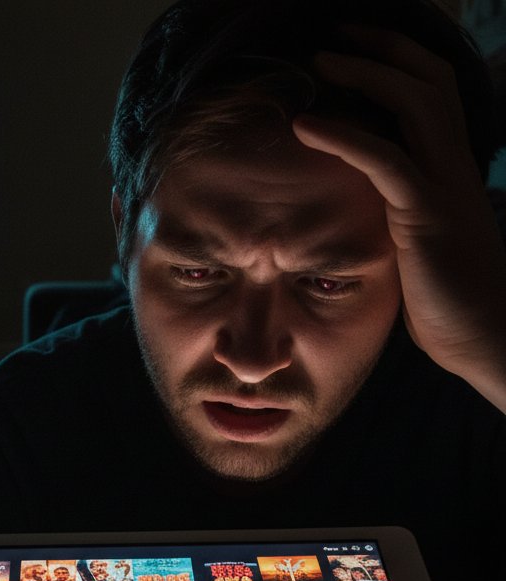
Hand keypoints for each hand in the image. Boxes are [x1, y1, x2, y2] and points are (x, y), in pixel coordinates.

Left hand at [291, 26, 505, 412]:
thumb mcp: (416, 243)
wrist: (482, 334)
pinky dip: (343, 136)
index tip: (353, 51)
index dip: (397, 64)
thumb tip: (356, 211)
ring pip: (416, 102)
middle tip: (334, 38)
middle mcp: (453, 166)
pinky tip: (306, 125)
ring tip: (321, 62)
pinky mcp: (426, 215)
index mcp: (450, 170)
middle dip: (383, 51)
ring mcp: (444, 186)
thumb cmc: (446, 300)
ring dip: (366, 74)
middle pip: (429, 81)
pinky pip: (386, 159)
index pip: (432, 95)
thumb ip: (395, 214)